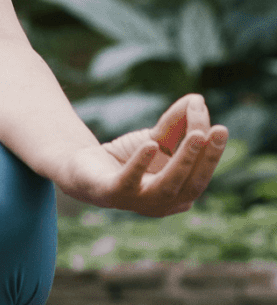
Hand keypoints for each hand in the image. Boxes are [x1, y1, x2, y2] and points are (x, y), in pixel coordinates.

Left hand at [62, 93, 228, 217]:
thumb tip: (198, 99)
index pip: (200, 175)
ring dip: (183, 160)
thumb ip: (178, 122)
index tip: (221, 128)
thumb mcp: (157, 138)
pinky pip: (128, 181)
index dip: (213, 154)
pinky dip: (140, 164)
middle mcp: (162, 204)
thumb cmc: (127, 156)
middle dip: (205, 158)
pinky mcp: (112, 194)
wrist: (84, 166)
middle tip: (216, 131)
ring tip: (196, 135)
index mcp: (179, 194)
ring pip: (167, 187)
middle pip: (190, 185)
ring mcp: (138, 202)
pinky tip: (150, 145)